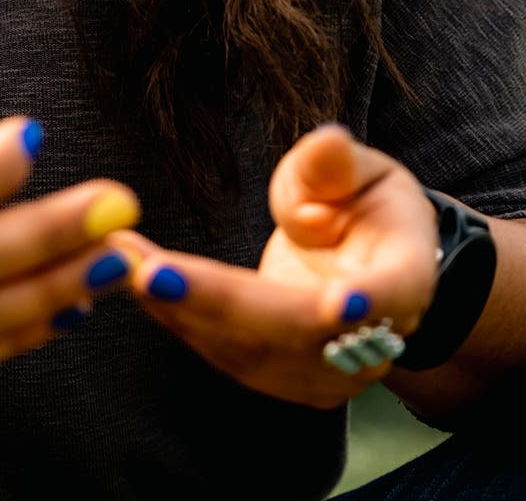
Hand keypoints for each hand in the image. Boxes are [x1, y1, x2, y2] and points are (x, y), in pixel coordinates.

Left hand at [109, 123, 440, 408]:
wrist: (368, 266)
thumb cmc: (367, 206)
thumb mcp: (365, 170)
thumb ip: (339, 163)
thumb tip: (327, 146)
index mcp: (405, 281)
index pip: (388, 297)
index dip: (363, 302)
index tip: (330, 303)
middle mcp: (369, 343)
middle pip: (294, 332)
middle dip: (218, 303)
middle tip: (149, 272)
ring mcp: (324, 373)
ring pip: (249, 352)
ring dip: (179, 309)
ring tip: (121, 261)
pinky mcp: (280, 379)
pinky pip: (225, 353)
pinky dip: (178, 317)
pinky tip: (136, 279)